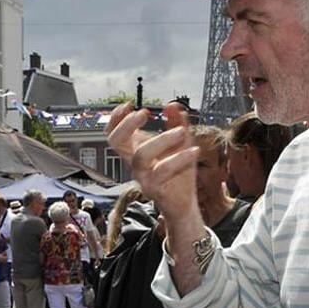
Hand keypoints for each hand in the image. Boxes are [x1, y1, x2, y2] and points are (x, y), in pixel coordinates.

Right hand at [106, 101, 198, 221]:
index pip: (114, 133)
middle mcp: (135, 162)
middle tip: (144, 113)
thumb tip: (171, 105)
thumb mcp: (181, 143)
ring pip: (141, 155)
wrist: (184, 203)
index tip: (129, 105)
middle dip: (127, 124)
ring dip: (162, 139)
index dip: (115, 118)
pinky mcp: (154, 188)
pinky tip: (194, 151)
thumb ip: (177, 123)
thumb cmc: (178, 174)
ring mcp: (143, 176)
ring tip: (181, 132)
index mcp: (136, 150)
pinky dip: (180, 158)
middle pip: (116, 141)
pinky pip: (163, 170)